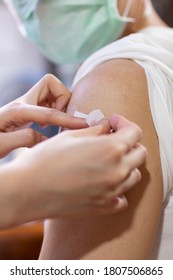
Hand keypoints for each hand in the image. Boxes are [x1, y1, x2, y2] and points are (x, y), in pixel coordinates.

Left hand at [0, 74, 86, 157]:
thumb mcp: (2, 146)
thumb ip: (25, 139)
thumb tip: (46, 136)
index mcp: (17, 111)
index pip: (48, 113)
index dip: (67, 120)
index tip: (84, 125)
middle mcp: (23, 102)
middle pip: (51, 83)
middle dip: (62, 98)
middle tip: (58, 119)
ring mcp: (26, 103)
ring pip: (52, 90)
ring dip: (60, 104)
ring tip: (53, 123)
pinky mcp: (29, 107)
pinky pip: (49, 101)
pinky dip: (55, 109)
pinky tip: (46, 125)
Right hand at [11, 116, 145, 221]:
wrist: (28, 190)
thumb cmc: (45, 159)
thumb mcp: (71, 136)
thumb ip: (96, 131)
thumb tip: (107, 126)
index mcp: (111, 149)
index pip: (134, 132)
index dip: (124, 123)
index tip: (113, 122)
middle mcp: (117, 171)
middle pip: (140, 154)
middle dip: (129, 143)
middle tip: (112, 139)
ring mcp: (113, 191)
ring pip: (134, 175)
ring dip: (126, 164)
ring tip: (108, 160)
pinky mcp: (104, 207)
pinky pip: (122, 198)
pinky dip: (118, 189)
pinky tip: (105, 182)